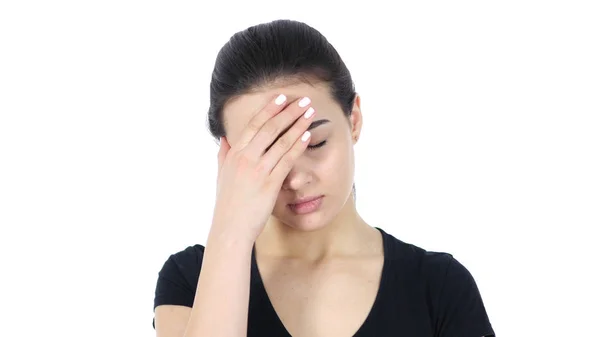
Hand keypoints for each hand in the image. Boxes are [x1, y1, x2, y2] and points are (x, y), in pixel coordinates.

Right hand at [210, 94, 315, 243]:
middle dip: (288, 111)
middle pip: (270, 127)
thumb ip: (224, 155)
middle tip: (303, 100)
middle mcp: (245, 158)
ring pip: (281, 140)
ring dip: (298, 124)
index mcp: (235, 154)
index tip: (282, 98)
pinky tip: (308, 135)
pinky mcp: (270, 184)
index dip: (269, 109)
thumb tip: (225, 139)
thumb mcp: (222, 176)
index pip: (254, 124)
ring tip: (310, 112)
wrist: (230, 229)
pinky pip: (287, 160)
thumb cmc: (228, 204)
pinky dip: (298, 145)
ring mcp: (258, 170)